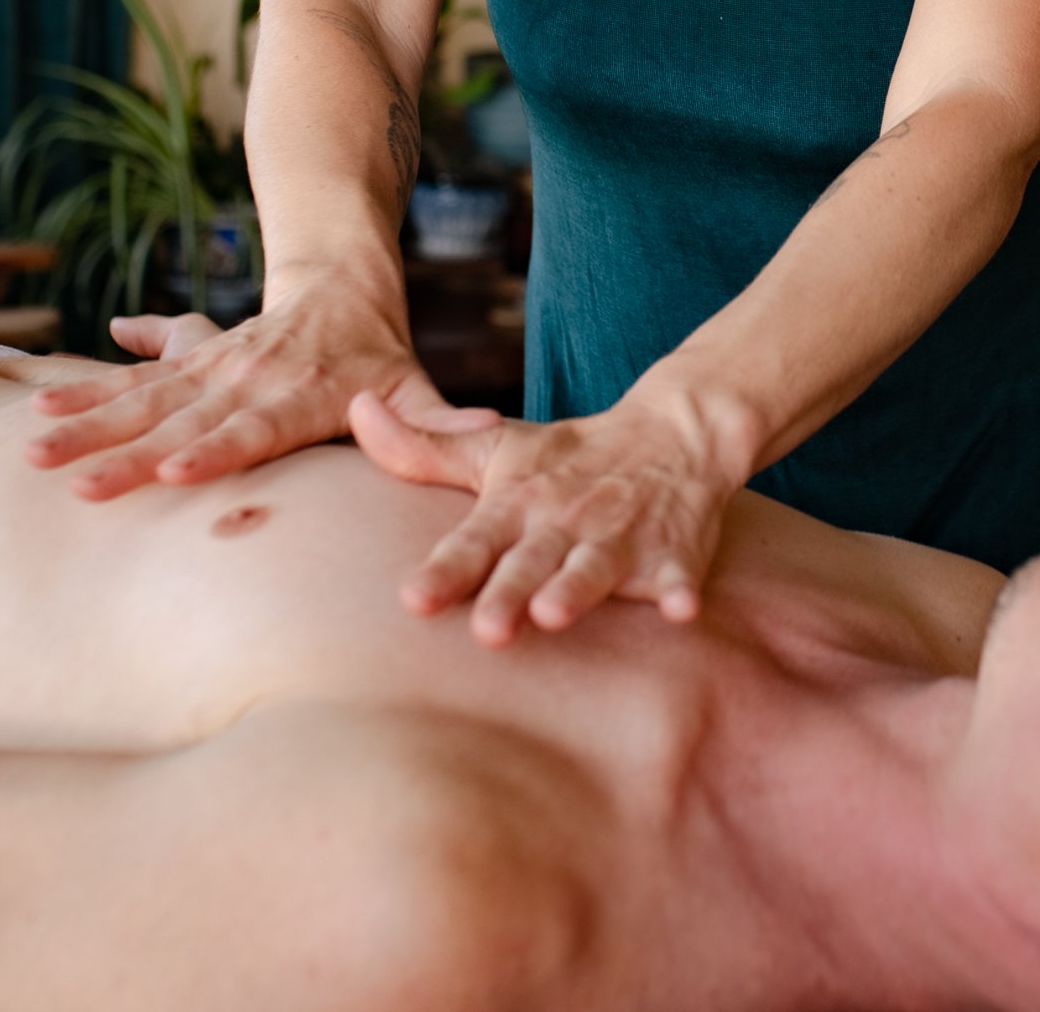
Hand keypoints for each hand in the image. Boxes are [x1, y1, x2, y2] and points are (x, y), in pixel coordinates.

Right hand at [25, 274, 500, 501]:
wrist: (339, 277)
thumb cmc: (380, 353)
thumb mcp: (413, 383)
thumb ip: (437, 420)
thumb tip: (484, 434)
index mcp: (298, 395)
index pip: (251, 429)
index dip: (213, 449)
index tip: (170, 469)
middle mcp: (247, 379)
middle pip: (181, 420)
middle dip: (125, 450)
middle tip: (75, 479)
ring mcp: (213, 367)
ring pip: (145, 396)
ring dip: (89, 420)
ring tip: (37, 442)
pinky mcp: (190, 359)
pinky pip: (133, 377)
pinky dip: (89, 391)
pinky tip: (40, 408)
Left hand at [348, 388, 740, 647]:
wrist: (672, 431)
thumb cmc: (568, 458)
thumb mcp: (496, 448)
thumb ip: (423, 449)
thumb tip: (356, 409)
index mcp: (518, 502)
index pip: (474, 540)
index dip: (446, 570)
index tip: (413, 599)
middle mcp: (565, 521)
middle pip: (531, 561)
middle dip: (509, 592)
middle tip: (487, 630)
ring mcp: (621, 536)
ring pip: (595, 567)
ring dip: (578, 588)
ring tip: (555, 613)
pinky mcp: (674, 552)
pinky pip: (681, 575)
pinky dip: (683, 591)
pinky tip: (682, 609)